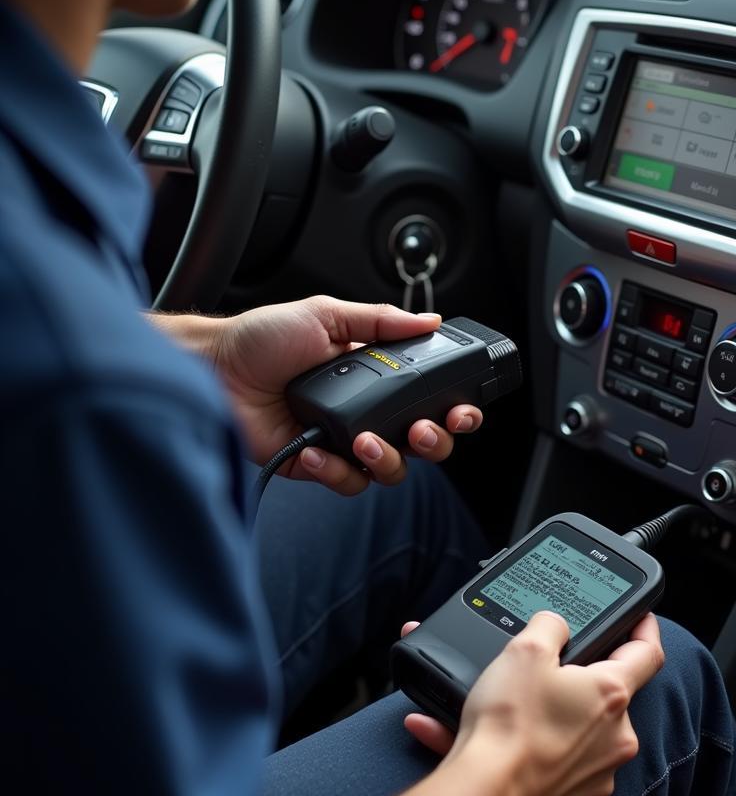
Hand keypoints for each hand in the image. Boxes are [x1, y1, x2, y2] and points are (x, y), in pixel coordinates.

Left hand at [209, 297, 482, 493]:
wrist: (214, 369)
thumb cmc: (261, 338)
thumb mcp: (326, 314)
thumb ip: (381, 320)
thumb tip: (430, 319)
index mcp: (377, 376)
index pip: (429, 398)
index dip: (453, 409)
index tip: (461, 410)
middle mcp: (366, 411)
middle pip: (423, 442)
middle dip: (433, 440)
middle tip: (420, 429)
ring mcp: (343, 441)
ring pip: (391, 470)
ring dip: (388, 459)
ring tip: (364, 440)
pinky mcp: (316, 466)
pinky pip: (347, 482)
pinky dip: (336, 470)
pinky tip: (317, 450)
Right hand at [401, 612, 664, 795]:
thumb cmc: (508, 725)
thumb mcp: (524, 649)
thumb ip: (550, 626)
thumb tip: (556, 627)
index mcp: (611, 695)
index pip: (647, 653)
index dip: (646, 630)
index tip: (642, 621)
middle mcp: (616, 739)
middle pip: (608, 699)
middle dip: (580, 686)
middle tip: (543, 680)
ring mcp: (599, 777)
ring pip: (586, 737)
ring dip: (560, 724)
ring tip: (519, 720)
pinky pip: (566, 772)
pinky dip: (545, 760)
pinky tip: (516, 753)